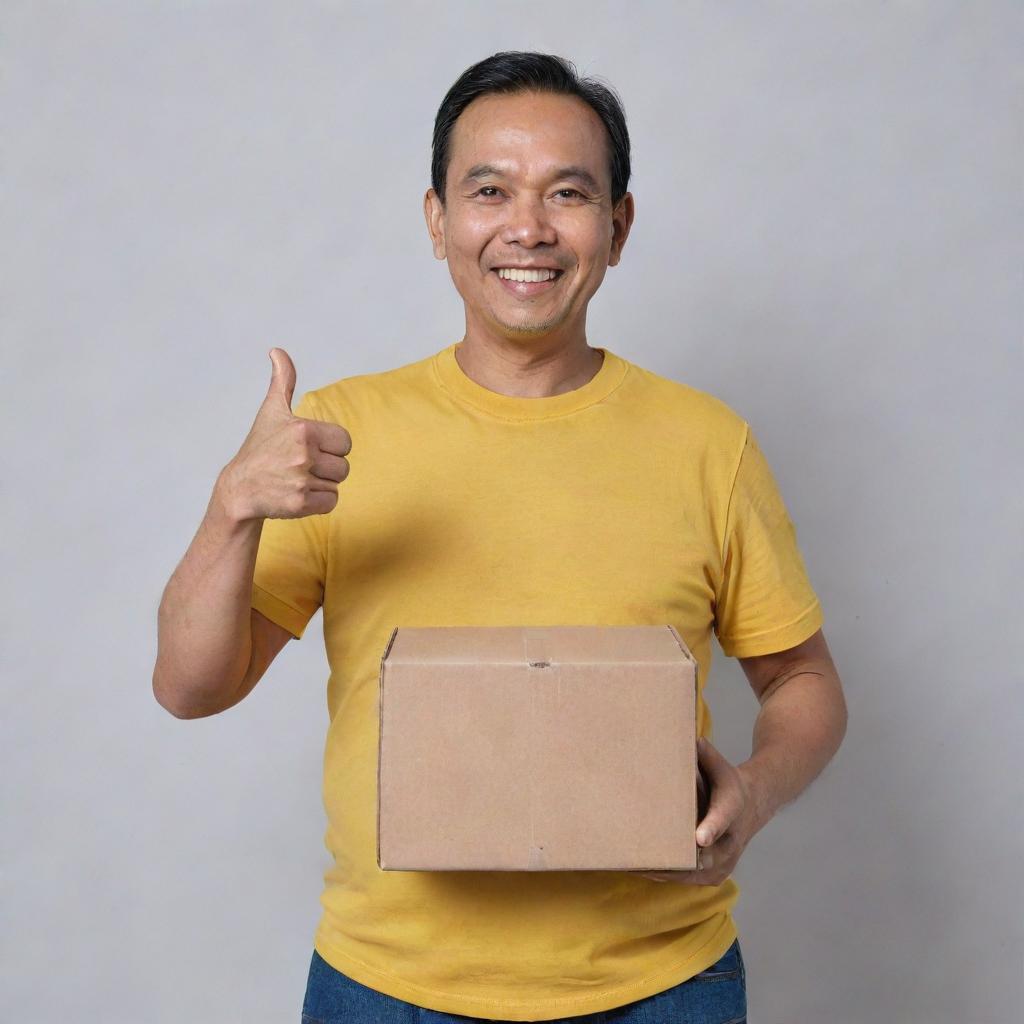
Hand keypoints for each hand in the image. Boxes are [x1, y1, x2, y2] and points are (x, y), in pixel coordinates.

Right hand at [217, 348, 351, 521]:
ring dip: (321, 485)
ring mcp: (301, 480)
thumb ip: (282, 381)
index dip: (331, 447)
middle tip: (300, 467)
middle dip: (327, 469)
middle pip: (344, 467)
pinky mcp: (300, 504)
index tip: (310, 449)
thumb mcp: (271, 412)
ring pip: (336, 485)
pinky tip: (297, 495)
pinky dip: (319, 503)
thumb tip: (277, 351)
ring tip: (296, 480)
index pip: (345, 442)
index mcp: (304, 430)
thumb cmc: (260, 448)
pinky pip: (331, 502)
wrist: (239, 489)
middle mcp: (303, 454)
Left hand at [632, 737, 765, 886]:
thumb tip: (690, 738)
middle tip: (646, 857)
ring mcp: (726, 862)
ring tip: (634, 864)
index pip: (722, 819)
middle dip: (677, 858)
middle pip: (706, 856)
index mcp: (732, 809)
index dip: (711, 828)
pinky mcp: (716, 875)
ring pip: (694, 873)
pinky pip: (690, 879)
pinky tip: (642, 870)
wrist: (753, 806)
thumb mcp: (719, 766)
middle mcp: (732, 840)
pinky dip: (667, 875)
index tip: (700, 838)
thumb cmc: (728, 784)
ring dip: (666, 870)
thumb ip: (705, 755)